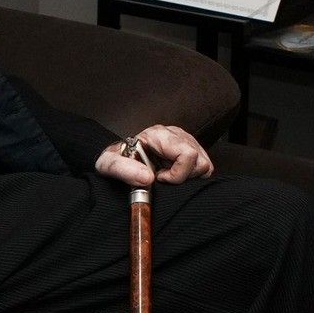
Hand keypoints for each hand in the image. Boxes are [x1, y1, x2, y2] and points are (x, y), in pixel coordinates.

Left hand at [95, 124, 214, 187]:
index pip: (188, 154)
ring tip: (168, 174)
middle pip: (200, 161)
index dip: (177, 174)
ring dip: (189, 175)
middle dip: (184, 176)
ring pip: (205, 164)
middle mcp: (175, 134)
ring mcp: (185, 140)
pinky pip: (204, 164)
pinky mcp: (189, 147)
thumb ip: (124, 169)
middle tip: (163, 178)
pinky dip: (192, 174)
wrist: (117, 155)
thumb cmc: (115, 159)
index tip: (159, 178)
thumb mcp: (109, 164)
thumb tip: (148, 178)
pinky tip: (174, 173)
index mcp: (159, 135)